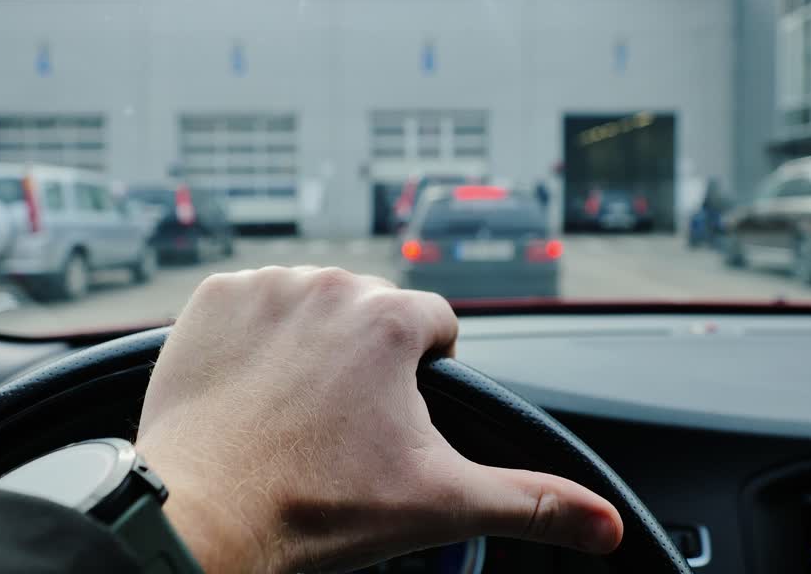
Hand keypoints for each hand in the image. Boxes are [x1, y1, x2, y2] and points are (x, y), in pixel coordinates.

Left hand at [137, 266, 621, 572]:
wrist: (203, 516)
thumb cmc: (316, 507)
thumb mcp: (440, 503)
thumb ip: (533, 502)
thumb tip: (608, 525)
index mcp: (389, 319)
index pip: (435, 324)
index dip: (425, 374)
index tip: (395, 419)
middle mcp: (329, 284)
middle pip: (372, 312)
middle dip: (368, 360)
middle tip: (342, 425)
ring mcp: (263, 287)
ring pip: (314, 304)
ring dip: (314, 343)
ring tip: (295, 410)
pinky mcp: (208, 300)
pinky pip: (252, 305)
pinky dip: (256, 338)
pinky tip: (254, 388)